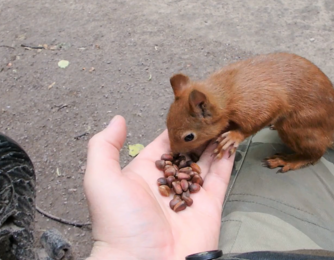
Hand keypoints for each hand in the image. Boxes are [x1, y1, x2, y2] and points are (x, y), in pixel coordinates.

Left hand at [83, 115, 234, 259]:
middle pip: (188, 151)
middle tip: (212, 110)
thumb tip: (117, 120)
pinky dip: (227, 161)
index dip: (175, 127)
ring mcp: (190, 194)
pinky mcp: (209, 206)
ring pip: (206, 162)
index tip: (188, 108)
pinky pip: (220, 178)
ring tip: (225, 120)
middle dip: (199, 132)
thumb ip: (104, 147)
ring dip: (215, 142)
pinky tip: (232, 143)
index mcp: (144, 174)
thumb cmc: (118, 225)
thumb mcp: (101, 180)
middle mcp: (168, 182)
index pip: (163, 144)